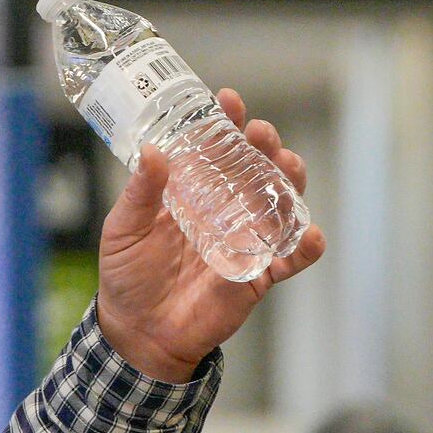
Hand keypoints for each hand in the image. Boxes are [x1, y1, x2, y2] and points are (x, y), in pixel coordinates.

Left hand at [91, 87, 325, 381]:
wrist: (139, 331)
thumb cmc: (128, 276)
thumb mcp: (124, 229)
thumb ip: (140, 193)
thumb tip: (151, 152)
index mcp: (195, 190)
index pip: (217, 147)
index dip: (227, 122)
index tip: (228, 100)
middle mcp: (227, 208)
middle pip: (258, 168)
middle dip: (266, 145)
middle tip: (260, 133)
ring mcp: (247, 239)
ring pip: (283, 203)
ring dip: (292, 182)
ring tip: (288, 166)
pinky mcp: (259, 274)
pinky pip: (291, 258)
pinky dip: (306, 246)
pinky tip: (309, 235)